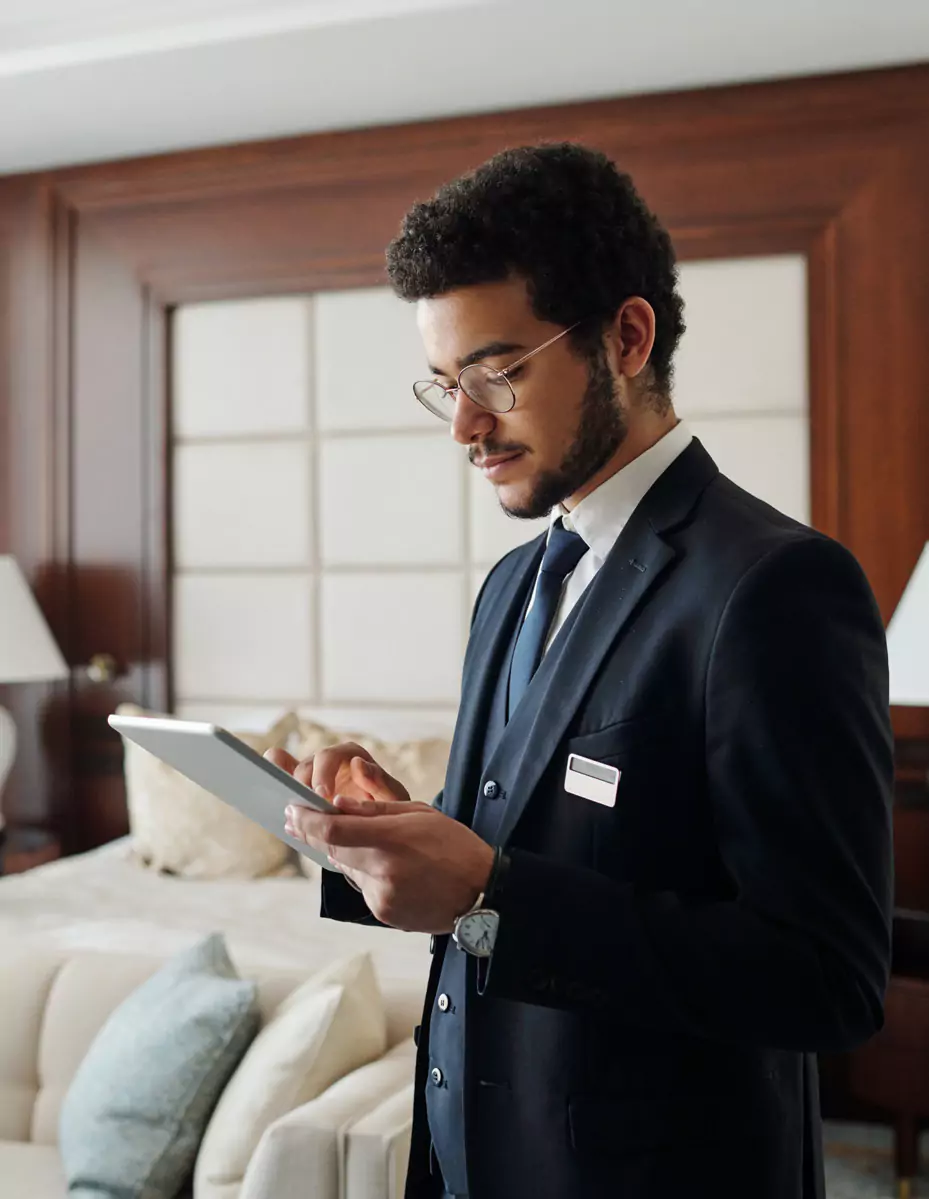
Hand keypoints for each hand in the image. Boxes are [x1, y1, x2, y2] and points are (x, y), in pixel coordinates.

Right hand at [264, 742, 410, 805]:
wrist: (378, 826)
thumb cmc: (387, 808)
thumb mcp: (393, 798)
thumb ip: (381, 783)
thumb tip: (358, 764)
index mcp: (350, 755)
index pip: (329, 756)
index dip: (322, 775)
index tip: (322, 797)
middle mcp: (328, 760)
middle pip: (305, 765)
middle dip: (302, 787)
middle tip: (305, 808)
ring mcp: (311, 772)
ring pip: (287, 771)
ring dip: (285, 788)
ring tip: (286, 809)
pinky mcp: (299, 786)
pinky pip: (279, 775)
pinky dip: (272, 784)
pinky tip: (270, 805)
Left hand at [269, 751, 494, 933]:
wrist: (482, 893)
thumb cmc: (454, 846)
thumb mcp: (418, 813)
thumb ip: (374, 809)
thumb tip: (337, 804)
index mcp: (392, 839)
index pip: (332, 829)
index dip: (306, 820)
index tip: (292, 810)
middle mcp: (382, 870)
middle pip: (332, 849)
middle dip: (316, 834)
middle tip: (301, 820)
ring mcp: (381, 896)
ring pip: (346, 868)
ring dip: (347, 854)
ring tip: (371, 844)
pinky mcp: (383, 913)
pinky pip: (361, 887)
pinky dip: (365, 873)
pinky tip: (390, 868)